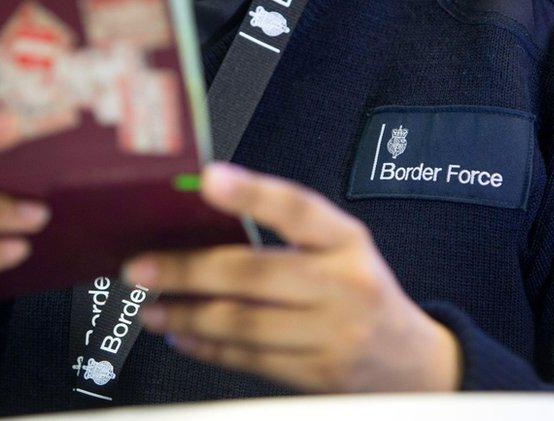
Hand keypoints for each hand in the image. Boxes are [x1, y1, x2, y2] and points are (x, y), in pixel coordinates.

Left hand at [124, 163, 460, 392]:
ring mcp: (333, 334)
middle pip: (255, 274)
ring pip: (244, 323)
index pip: (299, 209)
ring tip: (152, 306)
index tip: (208, 179)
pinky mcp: (317, 374)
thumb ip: (286, 233)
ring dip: (187, 314)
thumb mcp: (340, 250)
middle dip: (188, 270)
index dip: (252, 192)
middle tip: (141, 267)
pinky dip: (208, 347)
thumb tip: (202, 221)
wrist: (411, 361)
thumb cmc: (360, 291)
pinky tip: (183, 334)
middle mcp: (344, 285)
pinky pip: (249, 360)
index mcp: (347, 242)